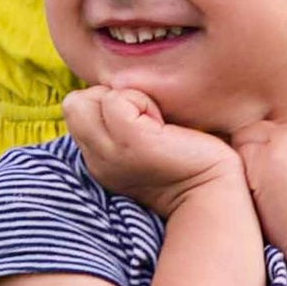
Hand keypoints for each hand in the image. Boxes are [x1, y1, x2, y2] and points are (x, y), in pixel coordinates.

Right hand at [62, 86, 245, 219]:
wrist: (212, 194)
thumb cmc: (189, 165)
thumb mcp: (141, 146)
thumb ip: (120, 125)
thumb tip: (116, 91)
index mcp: (98, 161)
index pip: (76, 111)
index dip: (106, 107)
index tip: (141, 127)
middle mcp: (97, 159)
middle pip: (74, 104)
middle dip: (108, 98)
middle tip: (146, 121)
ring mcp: (109, 152)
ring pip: (88, 99)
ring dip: (125, 98)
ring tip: (154, 123)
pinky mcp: (129, 142)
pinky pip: (115, 99)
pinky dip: (141, 100)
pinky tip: (163, 125)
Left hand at [237, 110, 286, 257]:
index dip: (280, 153)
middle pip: (266, 128)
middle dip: (265, 155)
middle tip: (278, 189)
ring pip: (248, 137)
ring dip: (251, 163)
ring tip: (270, 194)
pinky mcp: (265, 155)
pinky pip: (237, 152)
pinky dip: (242, 175)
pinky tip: (261, 197)